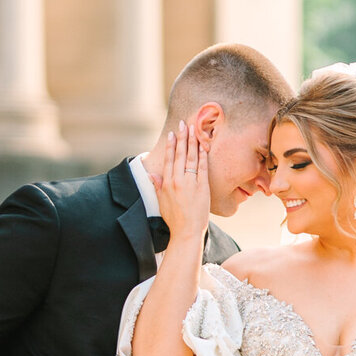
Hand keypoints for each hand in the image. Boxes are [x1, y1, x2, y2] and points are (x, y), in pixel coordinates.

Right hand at [151, 120, 209, 245]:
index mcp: (167, 183)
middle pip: (180, 154)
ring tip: (194, 129)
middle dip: (182, 137)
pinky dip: (203, 155)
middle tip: (184, 124)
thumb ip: (158, 186)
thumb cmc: (174, 219)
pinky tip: (204, 145)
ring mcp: (190, 183)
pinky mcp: (202, 187)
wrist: (187, 231)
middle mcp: (178, 180)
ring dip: (193, 142)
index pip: (169, 159)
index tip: (173, 133)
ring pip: (192, 157)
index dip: (172, 145)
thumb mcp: (161, 201)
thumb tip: (152, 174)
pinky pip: (203, 167)